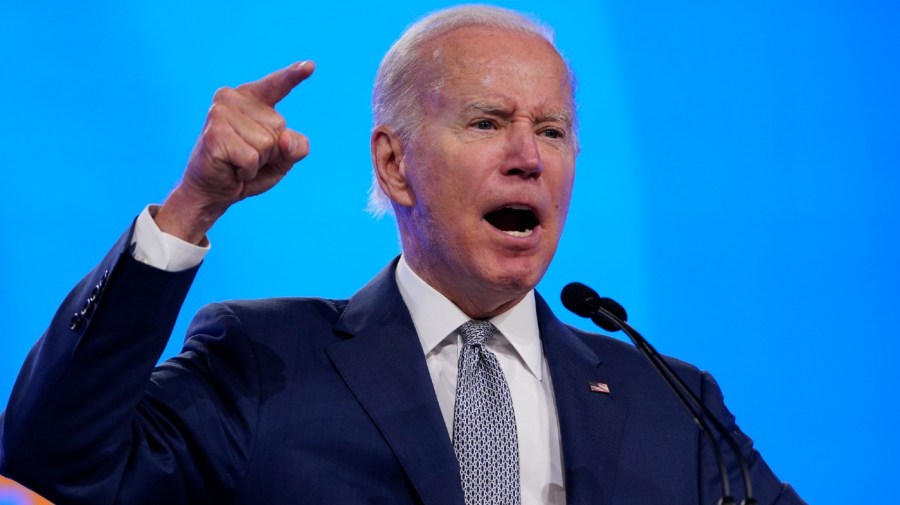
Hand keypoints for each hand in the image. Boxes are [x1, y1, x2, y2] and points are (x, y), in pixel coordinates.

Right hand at [156, 61, 314, 243]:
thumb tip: (285, 139)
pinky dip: (247, 171)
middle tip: (247, 157)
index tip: (310, 66)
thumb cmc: (247, 171)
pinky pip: (252, 158)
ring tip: (238, 162)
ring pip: (267, 143)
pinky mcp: (215, 133)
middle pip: (279, 127)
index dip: (293, 76)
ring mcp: (220, 113)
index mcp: (251, 99)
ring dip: (257, 162)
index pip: (277, 85)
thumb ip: (296, 147)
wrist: (213, 192)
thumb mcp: (282, 159)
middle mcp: (232, 99)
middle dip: (270, 152)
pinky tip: (232, 168)